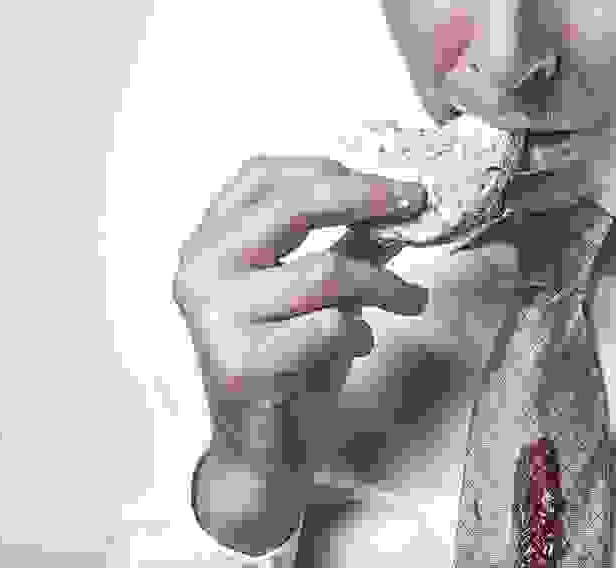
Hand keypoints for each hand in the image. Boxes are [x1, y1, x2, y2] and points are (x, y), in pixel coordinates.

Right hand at [173, 155, 428, 474]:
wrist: (261, 446)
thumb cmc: (288, 357)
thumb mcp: (321, 288)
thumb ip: (350, 241)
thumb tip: (400, 201)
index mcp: (210, 240)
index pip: (263, 174)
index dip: (332, 169)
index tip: (390, 182)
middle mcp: (201, 269)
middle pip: (290, 204)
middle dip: (364, 198)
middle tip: (415, 202)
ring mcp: (216, 316)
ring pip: (325, 271)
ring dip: (383, 283)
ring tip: (408, 299)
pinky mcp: (242, 363)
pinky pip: (327, 326)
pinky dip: (358, 331)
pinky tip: (358, 342)